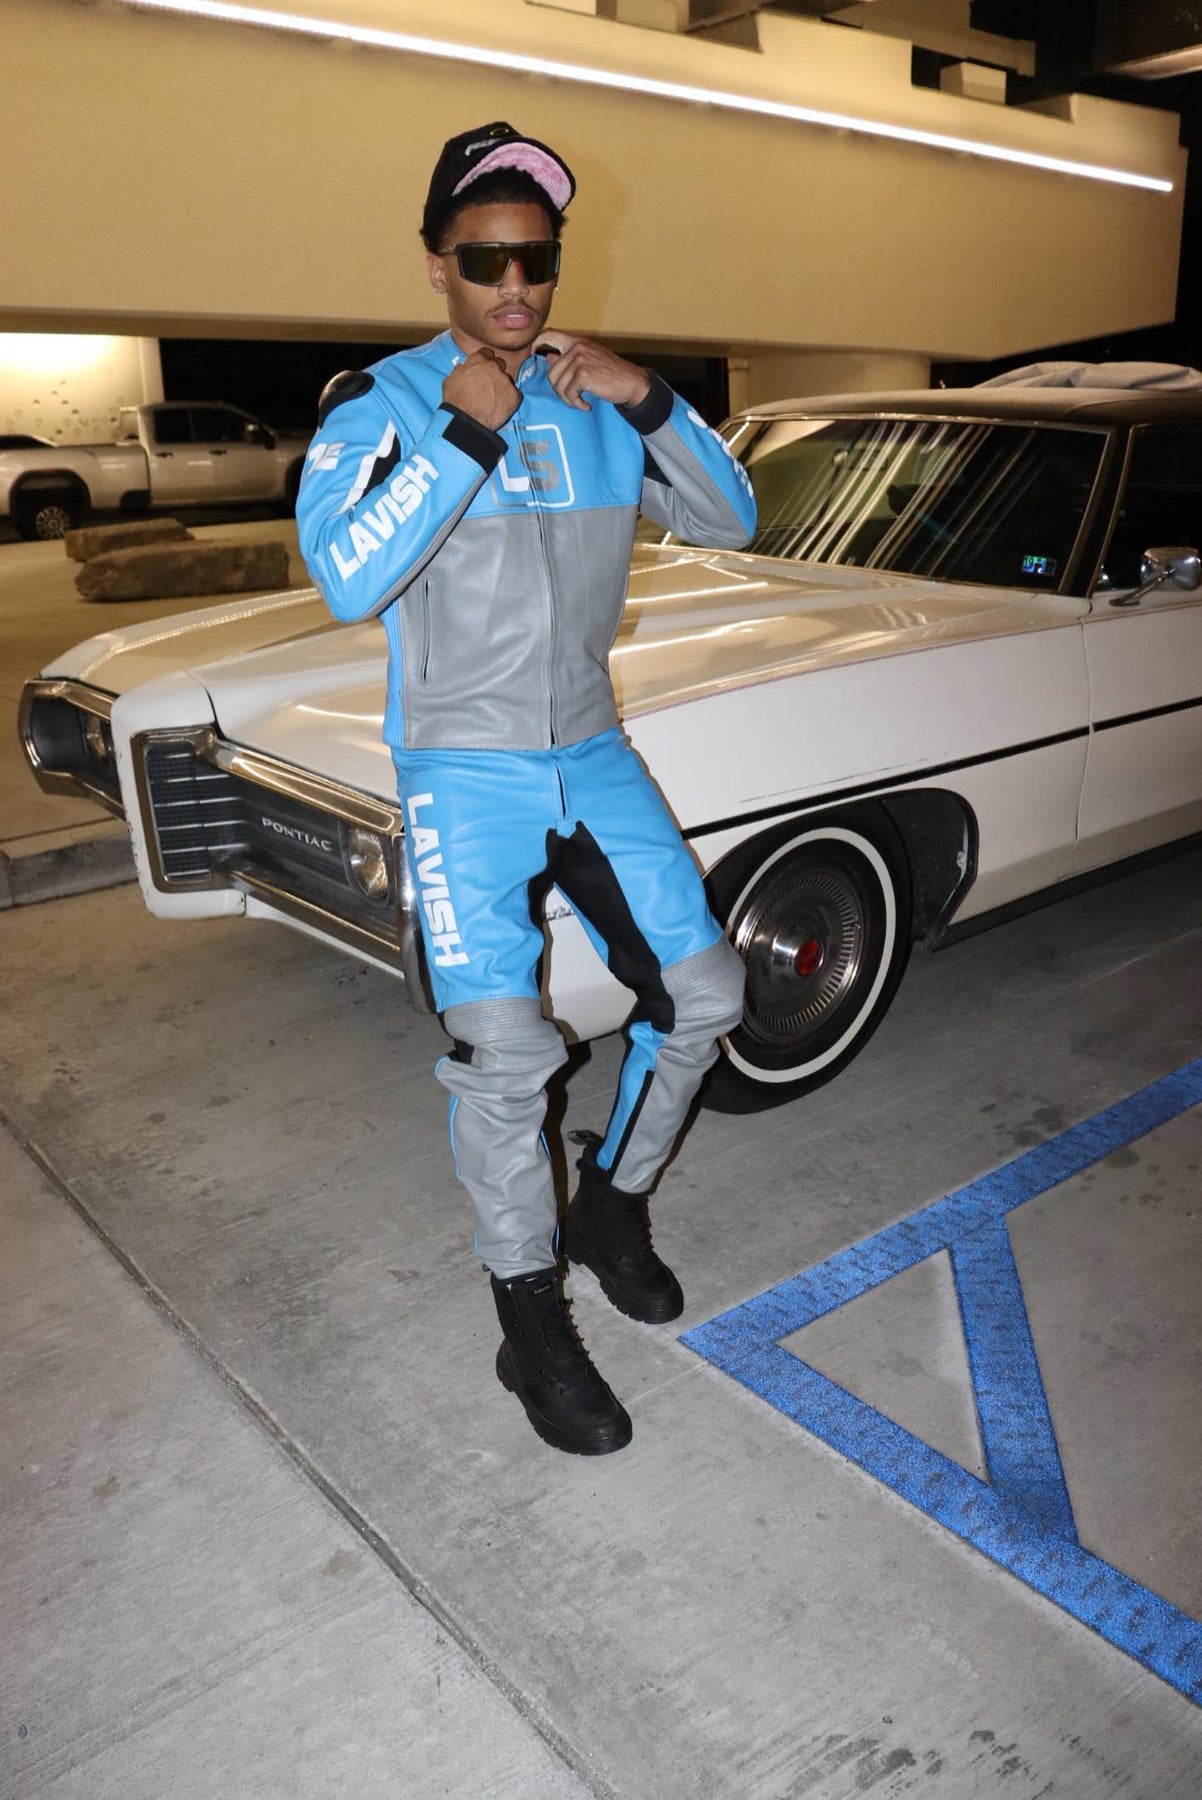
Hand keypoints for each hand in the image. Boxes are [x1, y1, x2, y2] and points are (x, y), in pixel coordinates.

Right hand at [442, 349, 519, 431]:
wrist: (466, 420)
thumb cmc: (455, 401)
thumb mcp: (450, 381)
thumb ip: (459, 371)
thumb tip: (461, 368)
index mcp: (479, 360)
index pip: (487, 353)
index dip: (485, 361)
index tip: (483, 369)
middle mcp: (494, 367)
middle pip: (500, 364)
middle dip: (495, 372)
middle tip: (489, 385)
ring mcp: (506, 381)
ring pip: (507, 381)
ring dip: (502, 387)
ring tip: (493, 400)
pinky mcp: (514, 396)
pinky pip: (515, 395)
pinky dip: (510, 400)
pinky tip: (500, 407)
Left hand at [534, 332, 650, 411]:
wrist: (632, 382)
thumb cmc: (611, 373)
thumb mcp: (589, 360)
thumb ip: (569, 358)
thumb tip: (548, 358)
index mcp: (577, 342)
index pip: (549, 334)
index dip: (536, 343)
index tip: (532, 354)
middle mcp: (577, 347)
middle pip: (551, 372)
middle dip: (559, 390)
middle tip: (572, 398)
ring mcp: (580, 359)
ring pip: (558, 385)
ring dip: (568, 399)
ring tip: (580, 402)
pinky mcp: (583, 374)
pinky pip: (569, 393)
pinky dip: (576, 404)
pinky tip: (586, 405)